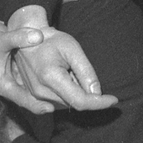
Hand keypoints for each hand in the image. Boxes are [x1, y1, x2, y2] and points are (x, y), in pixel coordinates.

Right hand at [0, 13, 117, 113]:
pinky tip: (63, 77)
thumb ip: (86, 72)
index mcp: (50, 77)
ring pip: (67, 104)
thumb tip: (97, 93)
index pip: (80, 101)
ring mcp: (35, 96)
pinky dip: (67, 93)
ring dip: (75, 92)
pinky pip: (58, 102)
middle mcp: (40, 91)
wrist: (28, 38)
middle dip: (86, 93)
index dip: (99, 103)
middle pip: (74, 103)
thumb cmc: (52, 40)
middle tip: (79, 70)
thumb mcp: (73, 49)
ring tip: (68, 70)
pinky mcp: (34, 97)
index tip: (114, 100)